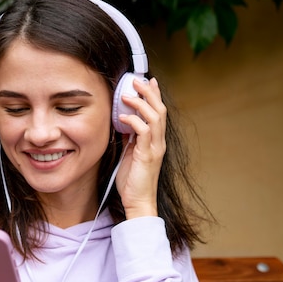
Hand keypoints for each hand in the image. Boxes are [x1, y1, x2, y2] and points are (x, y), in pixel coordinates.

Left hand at [116, 77, 166, 219]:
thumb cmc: (132, 180)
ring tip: (128, 94)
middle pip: (159, 110)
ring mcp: (155, 148)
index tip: (148, 81)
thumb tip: (123, 122)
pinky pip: (144, 132)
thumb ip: (129, 139)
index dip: (155, 95)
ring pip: (155, 117)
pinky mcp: (147, 155)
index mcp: (155, 141)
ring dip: (141, 103)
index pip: (158, 113)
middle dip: (149, 93)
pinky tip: (122, 117)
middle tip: (137, 80)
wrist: (138, 201)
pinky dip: (134, 121)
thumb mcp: (129, 154)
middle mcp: (159, 142)